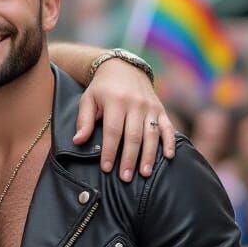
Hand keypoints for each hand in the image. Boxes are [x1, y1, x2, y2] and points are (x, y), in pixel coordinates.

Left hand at [73, 60, 174, 180]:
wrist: (123, 68)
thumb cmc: (101, 89)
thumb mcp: (88, 100)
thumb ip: (84, 121)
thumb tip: (78, 141)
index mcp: (115, 101)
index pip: (112, 131)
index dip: (109, 151)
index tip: (106, 168)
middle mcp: (135, 104)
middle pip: (133, 136)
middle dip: (129, 159)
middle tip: (125, 178)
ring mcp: (150, 107)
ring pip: (151, 134)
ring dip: (148, 156)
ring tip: (145, 174)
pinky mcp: (161, 110)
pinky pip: (168, 127)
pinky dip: (169, 142)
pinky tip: (168, 157)